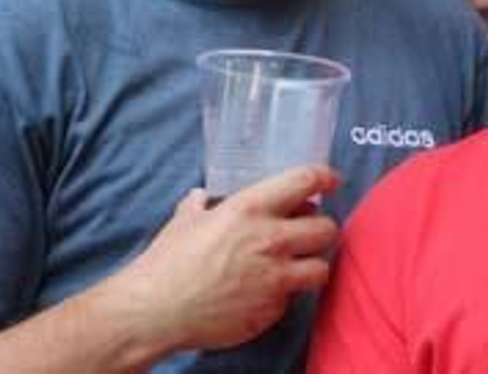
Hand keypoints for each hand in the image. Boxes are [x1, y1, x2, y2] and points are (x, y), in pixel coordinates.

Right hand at [116, 166, 340, 355]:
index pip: (303, 181)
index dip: (323, 177)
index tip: (330, 180)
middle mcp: (270, 240)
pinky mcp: (272, 310)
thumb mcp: (184, 221)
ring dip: (312, 265)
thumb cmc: (168, 262)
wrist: (157, 310)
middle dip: (322, 228)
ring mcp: (275, 278)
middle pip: (325, 228)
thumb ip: (200, 205)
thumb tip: (202, 198)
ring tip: (297, 267)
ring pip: (321, 268)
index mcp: (249, 209)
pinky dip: (283, 295)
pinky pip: (292, 299)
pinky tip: (263, 293)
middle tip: (310, 232)